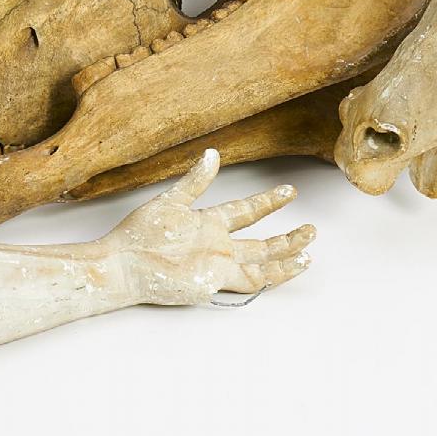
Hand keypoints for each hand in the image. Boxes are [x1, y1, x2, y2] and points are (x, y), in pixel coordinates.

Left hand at [97, 149, 314, 305]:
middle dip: (286, 235)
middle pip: (261, 241)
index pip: (245, 212)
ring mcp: (219, 263)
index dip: (267, 202)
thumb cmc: (140, 233)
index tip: (289, 192)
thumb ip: (196, 180)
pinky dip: (275, 274)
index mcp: (207, 223)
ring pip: (263, 261)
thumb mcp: (172, 200)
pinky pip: (253, 279)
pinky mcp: (216, 281)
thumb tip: (213, 154)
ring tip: (310, 248)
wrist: (125, 263)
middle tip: (311, 228)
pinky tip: (293, 266)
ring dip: (286, 254)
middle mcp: (218, 244)